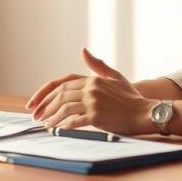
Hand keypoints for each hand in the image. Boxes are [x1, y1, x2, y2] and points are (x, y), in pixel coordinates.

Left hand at [25, 47, 154, 134]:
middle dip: (44, 106)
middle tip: (35, 115)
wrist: (146, 113)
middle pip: (60, 95)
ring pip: (64, 108)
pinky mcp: (97, 117)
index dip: (45, 92)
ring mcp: (93, 102)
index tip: (35, 102)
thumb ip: (98, 66)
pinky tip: (58, 130)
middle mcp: (91, 88)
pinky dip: (63, 126)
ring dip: (52, 117)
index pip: (62, 83)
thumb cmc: (131, 97)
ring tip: (46, 124)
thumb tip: (83, 50)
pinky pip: (73, 121)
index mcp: (92, 79)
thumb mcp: (115, 77)